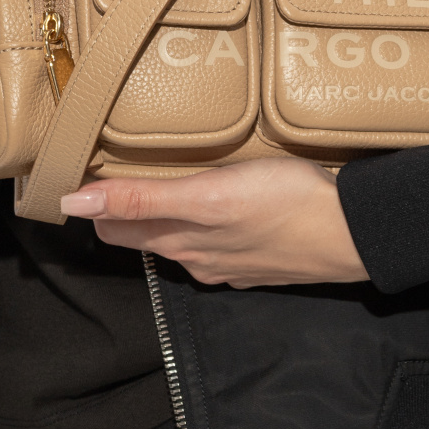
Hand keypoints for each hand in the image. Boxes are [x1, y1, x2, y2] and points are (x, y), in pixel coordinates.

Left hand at [60, 158, 369, 288]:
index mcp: (178, 242)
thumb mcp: (207, 195)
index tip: (83, 171)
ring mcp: (232, 263)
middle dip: (125, 207)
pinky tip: (221, 204)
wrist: (356, 233)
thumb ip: (140, 199)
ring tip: (162, 178)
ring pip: (184, 237)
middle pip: (145, 232)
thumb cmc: (285, 206)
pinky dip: (208, 223)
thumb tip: (72, 204)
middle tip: (114, 165)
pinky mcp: (262, 258)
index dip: (95, 201)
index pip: (113, 226)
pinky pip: (221, 242)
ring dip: (167, 214)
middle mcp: (199, 258)